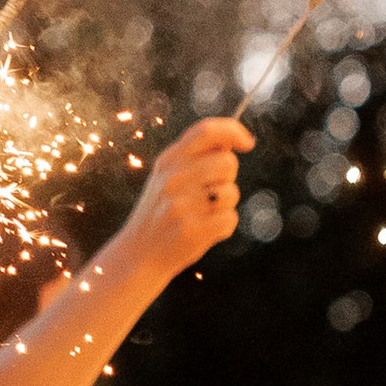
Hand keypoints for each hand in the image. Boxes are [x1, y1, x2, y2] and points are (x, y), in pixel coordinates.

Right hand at [103, 119, 253, 285]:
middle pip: (228, 162)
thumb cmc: (161, 212)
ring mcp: (182, 205)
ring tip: (202, 215)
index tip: (247, 143)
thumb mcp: (167, 176)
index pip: (207, 131)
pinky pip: (231, 219)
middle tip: (209, 194)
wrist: (137, 255)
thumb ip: (195, 156)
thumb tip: (233, 139)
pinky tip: (204, 232)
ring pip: (231, 192)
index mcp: (168, 160)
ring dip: (225, 205)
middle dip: (227, 177)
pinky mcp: (192, 230)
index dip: (233, 131)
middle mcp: (173, 178)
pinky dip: (224, 227)